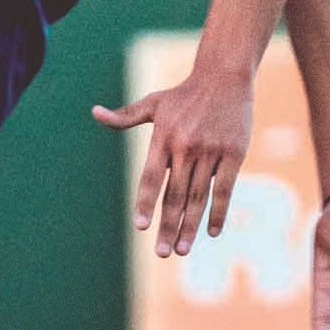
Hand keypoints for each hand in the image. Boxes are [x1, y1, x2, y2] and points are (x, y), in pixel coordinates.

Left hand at [92, 63, 253, 257]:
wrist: (223, 76)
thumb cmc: (184, 94)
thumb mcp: (152, 103)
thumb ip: (125, 117)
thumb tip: (95, 113)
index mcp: (163, 138)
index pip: (150, 177)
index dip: (145, 203)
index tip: (140, 226)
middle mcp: (185, 147)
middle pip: (174, 195)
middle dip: (168, 226)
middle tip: (162, 253)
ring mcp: (211, 151)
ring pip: (198, 196)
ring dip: (190, 226)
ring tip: (183, 250)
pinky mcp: (234, 154)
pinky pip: (224, 189)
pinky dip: (218, 212)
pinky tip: (212, 233)